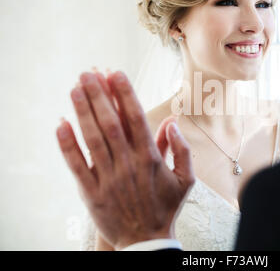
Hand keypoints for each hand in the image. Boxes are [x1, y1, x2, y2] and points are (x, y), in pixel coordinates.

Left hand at [56, 69, 194, 249]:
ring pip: (93, 139)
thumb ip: (181, 149)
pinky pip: (77, 165)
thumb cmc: (166, 207)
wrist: (146, 241)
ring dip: (83, 112)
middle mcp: (128, 165)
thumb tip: (172, 122)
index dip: (125, 94)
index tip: (115, 73)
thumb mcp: (185, 179)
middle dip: (100, 95)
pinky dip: (68, 144)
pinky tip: (61, 123)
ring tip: (75, 88)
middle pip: (111, 123)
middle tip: (88, 72)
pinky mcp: (91, 193)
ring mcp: (109, 179)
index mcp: (151, 159)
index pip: (136, 119)